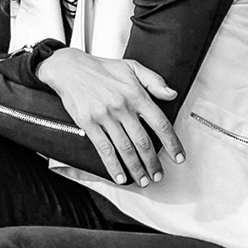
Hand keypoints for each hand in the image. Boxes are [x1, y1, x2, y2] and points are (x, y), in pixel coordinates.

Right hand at [35, 49, 184, 186]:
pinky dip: (113, 165)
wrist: (69, 68)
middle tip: (159, 175)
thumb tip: (172, 94)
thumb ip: (154, 81)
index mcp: (136, 95)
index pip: (160, 123)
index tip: (178, 157)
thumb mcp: (132, 67)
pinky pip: (104, 149)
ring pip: (125, 148)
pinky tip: (119, 176)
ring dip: (136, 168)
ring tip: (143, 180)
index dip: (172, 143)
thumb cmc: (102, 69)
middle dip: (153, 162)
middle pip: (143, 141)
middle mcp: (122, 107)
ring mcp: (105, 116)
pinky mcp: (88, 124)